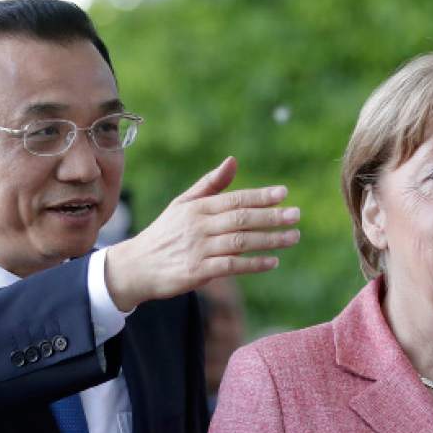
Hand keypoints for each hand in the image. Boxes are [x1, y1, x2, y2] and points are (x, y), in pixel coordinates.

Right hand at [105, 157, 299, 310]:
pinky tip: (273, 262)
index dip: (260, 196)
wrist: (136, 267)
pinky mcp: (198, 272)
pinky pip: (232, 266)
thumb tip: (233, 161)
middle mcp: (199, 226)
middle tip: (296, 215)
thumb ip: (210, 184)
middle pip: (242, 219)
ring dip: (269, 240)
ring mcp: (198, 249)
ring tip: (293, 237)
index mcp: (197, 207)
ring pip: (240, 242)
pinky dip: (253, 264)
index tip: (284, 193)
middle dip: (272, 217)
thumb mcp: (183, 204)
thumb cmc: (165, 233)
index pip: (235, 199)